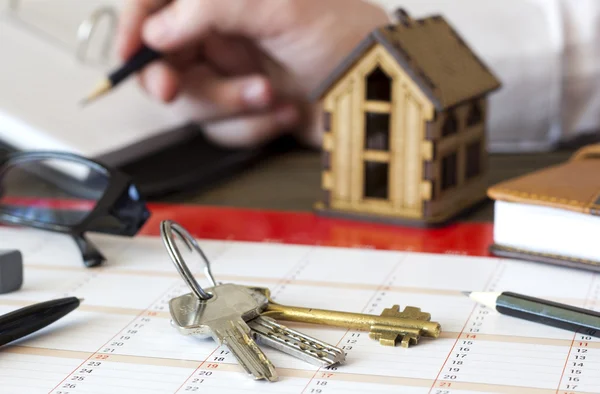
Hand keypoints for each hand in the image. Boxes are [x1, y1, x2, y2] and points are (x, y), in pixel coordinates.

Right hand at [116, 0, 389, 147]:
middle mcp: (228, 31)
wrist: (378, 97)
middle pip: (168, 60)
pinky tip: (282, 111)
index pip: (162, 1)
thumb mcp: (280, 8)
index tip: (128, 53)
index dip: (135, 25)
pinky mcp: (247, 106)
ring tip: (268, 94)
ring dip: (229, 105)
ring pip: (194, 100)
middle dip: (180, 80)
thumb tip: (157, 28)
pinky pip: (224, 127)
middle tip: (177, 91)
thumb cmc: (348, 40)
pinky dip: (252, 125)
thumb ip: (210, 7)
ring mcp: (235, 71)